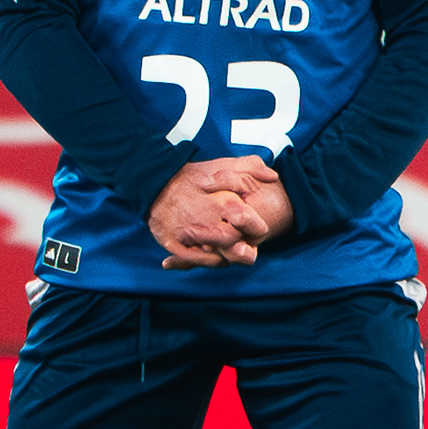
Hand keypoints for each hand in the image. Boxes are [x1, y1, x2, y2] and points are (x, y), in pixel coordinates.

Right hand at [148, 158, 282, 268]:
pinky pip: (198, 262)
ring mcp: (189, 237)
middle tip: (243, 237)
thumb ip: (249, 168)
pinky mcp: (175, 246)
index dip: (256, 225)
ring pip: (219, 257)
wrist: (154, 184)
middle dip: (244, 244)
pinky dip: (209, 259)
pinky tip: (213, 251)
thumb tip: (273, 176)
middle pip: (235, 244)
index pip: (247, 221)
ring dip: (228, 253)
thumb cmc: (191, 177)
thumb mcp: (222, 166)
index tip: (253, 223)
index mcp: (221, 202)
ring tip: (227, 242)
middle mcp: (206, 222)